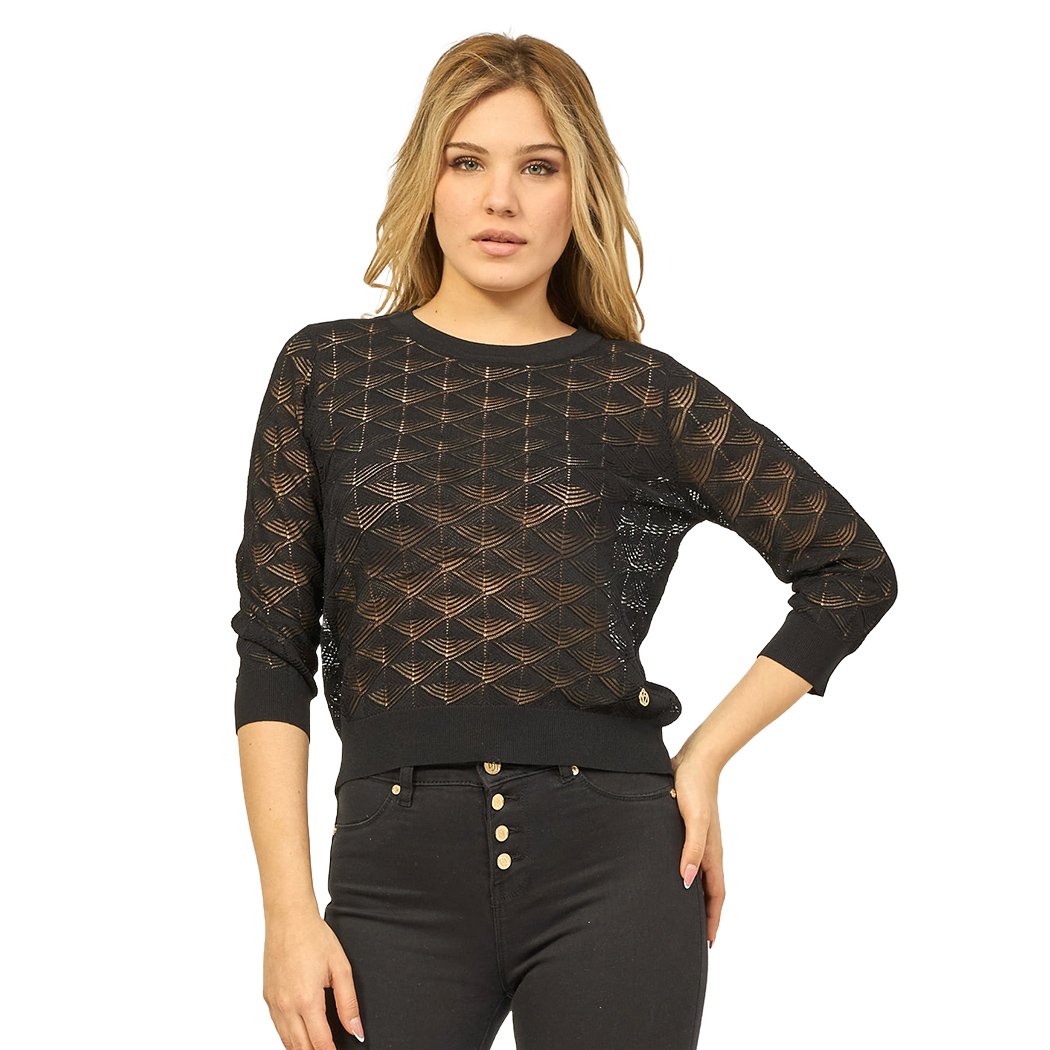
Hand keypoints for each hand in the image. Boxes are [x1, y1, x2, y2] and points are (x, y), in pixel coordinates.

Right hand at [263, 911, 364, 1047]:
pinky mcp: (267, 997)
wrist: (288, 918)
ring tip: (318, 1046)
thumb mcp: (341, 968)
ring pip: (287, 1041)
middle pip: (301, 1047)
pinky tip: (301, 1034)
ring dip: (302, 1048)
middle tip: (331, 1049)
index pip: (320, 1043)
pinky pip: (277, 1027)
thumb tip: (356, 1030)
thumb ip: (349, 1003)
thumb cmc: (315, 937)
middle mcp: (286, 1006)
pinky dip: (289, 1036)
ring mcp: (273, 1003)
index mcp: (307, 1000)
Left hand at [669, 751, 724, 947]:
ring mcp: (698, 839)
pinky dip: (685, 873)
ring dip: (694, 896)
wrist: (694, 760)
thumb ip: (692, 850)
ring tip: (681, 912)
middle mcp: (707, 850)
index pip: (716, 895)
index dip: (712, 919)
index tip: (708, 943)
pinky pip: (689, 859)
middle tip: (692, 936)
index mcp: (712, 853)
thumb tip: (688, 882)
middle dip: (704, 915)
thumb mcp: (694, 821)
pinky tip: (670, 874)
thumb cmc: (694, 788)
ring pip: (698, 875)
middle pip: (708, 890)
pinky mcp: (687, 828)